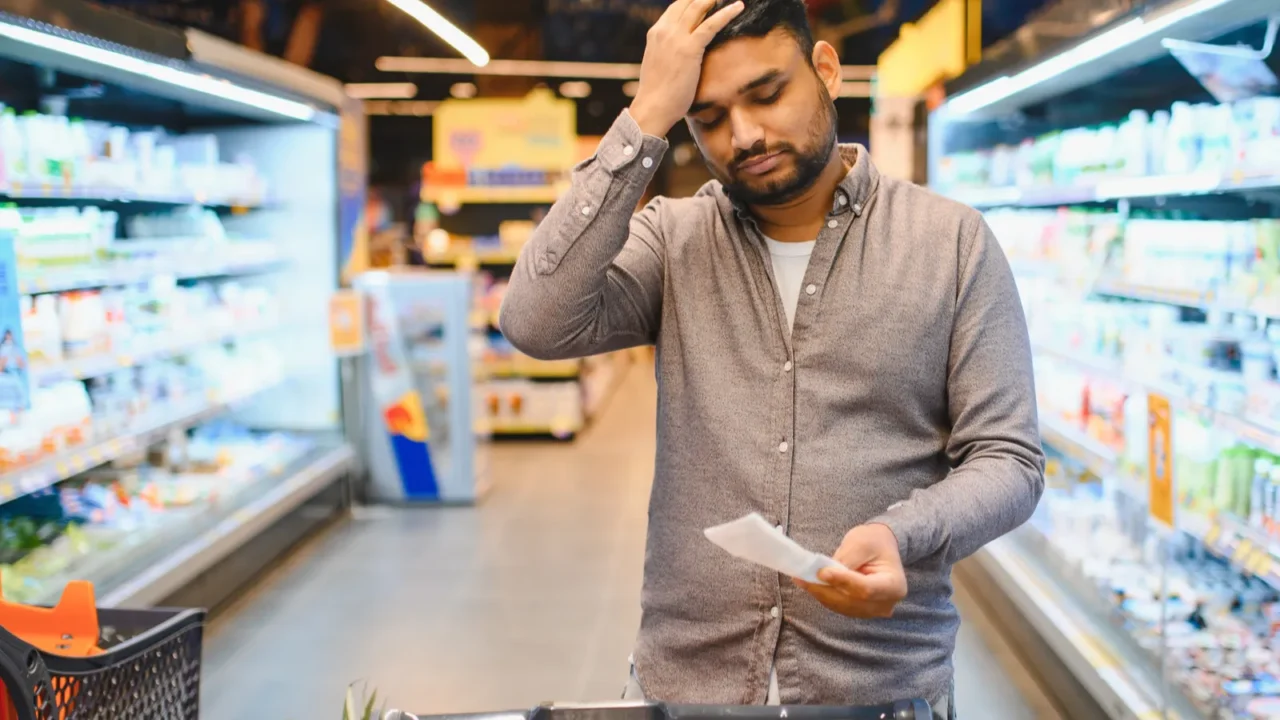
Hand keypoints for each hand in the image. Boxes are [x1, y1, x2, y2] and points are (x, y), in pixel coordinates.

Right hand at [629, 0, 744, 136]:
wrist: (652, 108)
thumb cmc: (658, 93)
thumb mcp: (660, 64)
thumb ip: (669, 51)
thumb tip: (683, 52)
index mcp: (656, 33)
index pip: (677, 7)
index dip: (693, 1)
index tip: (708, 1)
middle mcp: (664, 30)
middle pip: (687, 2)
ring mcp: (675, 38)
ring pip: (698, 7)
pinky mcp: (689, 49)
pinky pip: (711, 25)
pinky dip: (727, 13)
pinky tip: (739, 6)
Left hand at [794, 524, 907, 618]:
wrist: (881, 548)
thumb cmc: (874, 541)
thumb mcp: (862, 543)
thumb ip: (846, 560)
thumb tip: (824, 574)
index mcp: (894, 585)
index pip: (866, 589)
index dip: (843, 582)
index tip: (822, 572)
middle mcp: (886, 604)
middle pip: (851, 601)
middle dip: (825, 589)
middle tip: (802, 576)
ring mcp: (873, 610)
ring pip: (842, 606)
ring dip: (820, 593)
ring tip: (802, 579)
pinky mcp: (859, 610)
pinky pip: (839, 606)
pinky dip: (824, 595)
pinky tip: (810, 584)